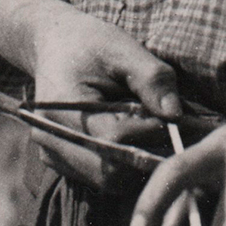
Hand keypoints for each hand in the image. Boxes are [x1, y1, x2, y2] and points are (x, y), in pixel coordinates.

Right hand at [30, 2, 181, 186]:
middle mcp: (49, 139)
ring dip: (138, 163)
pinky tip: (135, 138)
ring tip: (151, 132)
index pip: (113, 140)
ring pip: (108, 182)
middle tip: (169, 132)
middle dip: (147, 154)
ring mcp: (52, 155)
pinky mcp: (62, 163)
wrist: (54, 45)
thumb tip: (175, 115)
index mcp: (61, 106)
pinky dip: (125, 165)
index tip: (172, 117)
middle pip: (110, 171)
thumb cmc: (90, 43)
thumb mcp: (124, 49)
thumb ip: (151, 80)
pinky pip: (101, 178)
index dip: (149, 133)